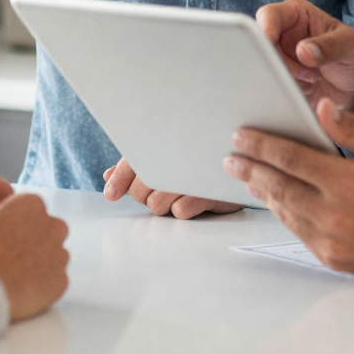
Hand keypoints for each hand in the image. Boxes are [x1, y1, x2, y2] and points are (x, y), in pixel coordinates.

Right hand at [0, 192, 70, 320]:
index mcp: (31, 205)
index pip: (26, 208)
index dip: (10, 222)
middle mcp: (53, 226)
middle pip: (45, 229)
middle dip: (30, 239)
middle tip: (5, 255)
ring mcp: (59, 255)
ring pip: (52, 255)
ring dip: (37, 261)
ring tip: (11, 274)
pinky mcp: (60, 282)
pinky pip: (52, 280)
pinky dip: (40, 284)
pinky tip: (19, 289)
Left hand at [101, 158, 243, 218]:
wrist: (247, 161)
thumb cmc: (199, 160)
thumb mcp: (165, 157)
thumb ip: (133, 168)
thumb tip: (106, 177)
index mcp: (166, 142)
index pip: (132, 163)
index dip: (119, 180)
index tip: (111, 194)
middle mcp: (178, 157)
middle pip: (142, 191)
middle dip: (145, 196)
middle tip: (158, 192)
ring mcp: (194, 176)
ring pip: (158, 204)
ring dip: (164, 205)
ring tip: (178, 194)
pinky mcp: (211, 193)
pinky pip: (180, 211)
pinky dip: (184, 208)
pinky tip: (194, 198)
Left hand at [224, 99, 353, 278]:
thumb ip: (353, 128)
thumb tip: (321, 108)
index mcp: (348, 182)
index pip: (291, 158)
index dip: (262, 145)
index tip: (242, 136)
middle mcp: (335, 215)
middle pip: (279, 187)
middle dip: (252, 169)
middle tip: (232, 157)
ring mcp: (332, 241)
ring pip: (285, 212)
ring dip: (263, 192)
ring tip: (248, 176)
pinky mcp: (333, 258)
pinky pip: (299, 233)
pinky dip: (284, 214)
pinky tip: (277, 201)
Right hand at [256, 0, 353, 112]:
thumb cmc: (353, 57)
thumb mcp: (350, 46)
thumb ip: (329, 46)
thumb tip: (303, 51)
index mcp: (296, 15)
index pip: (269, 15)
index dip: (265, 28)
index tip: (270, 44)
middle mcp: (282, 35)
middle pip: (261, 46)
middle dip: (281, 63)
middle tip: (308, 73)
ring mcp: (279, 59)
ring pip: (264, 68)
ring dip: (287, 79)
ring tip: (313, 80)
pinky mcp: (279, 80)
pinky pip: (271, 87)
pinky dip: (287, 91)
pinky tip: (307, 89)